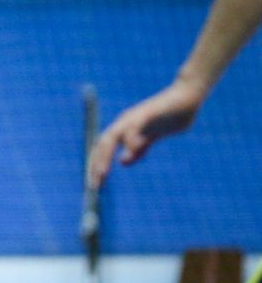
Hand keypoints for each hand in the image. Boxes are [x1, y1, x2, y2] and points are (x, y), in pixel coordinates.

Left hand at [87, 79, 204, 189]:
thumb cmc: (170, 116)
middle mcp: (125, 122)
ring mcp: (135, 117)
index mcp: (124, 128)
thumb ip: (139, 149)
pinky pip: (133, 127)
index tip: (94, 185)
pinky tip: (130, 152)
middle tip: (94, 185)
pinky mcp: (148, 113)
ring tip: (102, 174)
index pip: (103, 148)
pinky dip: (129, 140)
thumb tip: (123, 162)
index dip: (96, 164)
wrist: (188, 97)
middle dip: (96, 164)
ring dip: (105, 156)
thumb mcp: (151, 137)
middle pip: (102, 144)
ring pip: (112, 136)